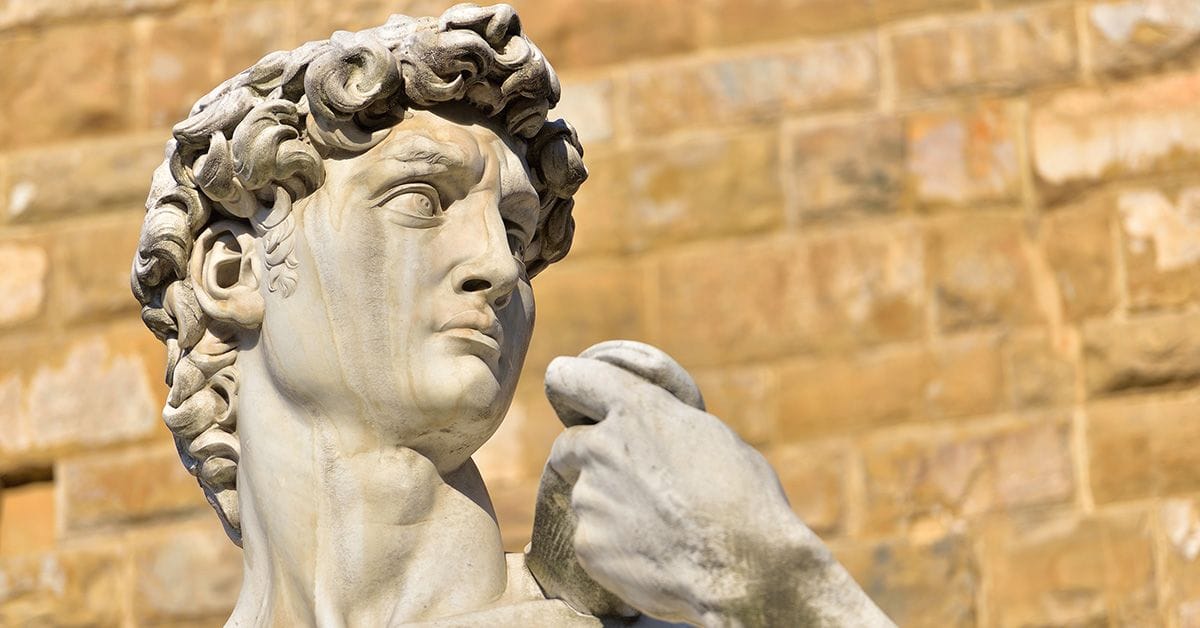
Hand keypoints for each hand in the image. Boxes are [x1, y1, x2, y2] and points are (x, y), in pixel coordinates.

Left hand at [543, 353, 805, 624]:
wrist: (744, 568)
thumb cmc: (744, 498)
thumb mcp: (711, 437)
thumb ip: (665, 426)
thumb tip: (656, 433)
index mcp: (636, 410)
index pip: (571, 378)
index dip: (571, 386)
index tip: (572, 399)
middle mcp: (601, 447)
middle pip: (569, 446)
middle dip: (590, 459)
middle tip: (630, 481)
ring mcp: (589, 498)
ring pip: (585, 496)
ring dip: (609, 506)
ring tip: (658, 526)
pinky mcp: (587, 544)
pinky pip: (592, 539)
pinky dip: (614, 546)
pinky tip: (653, 555)